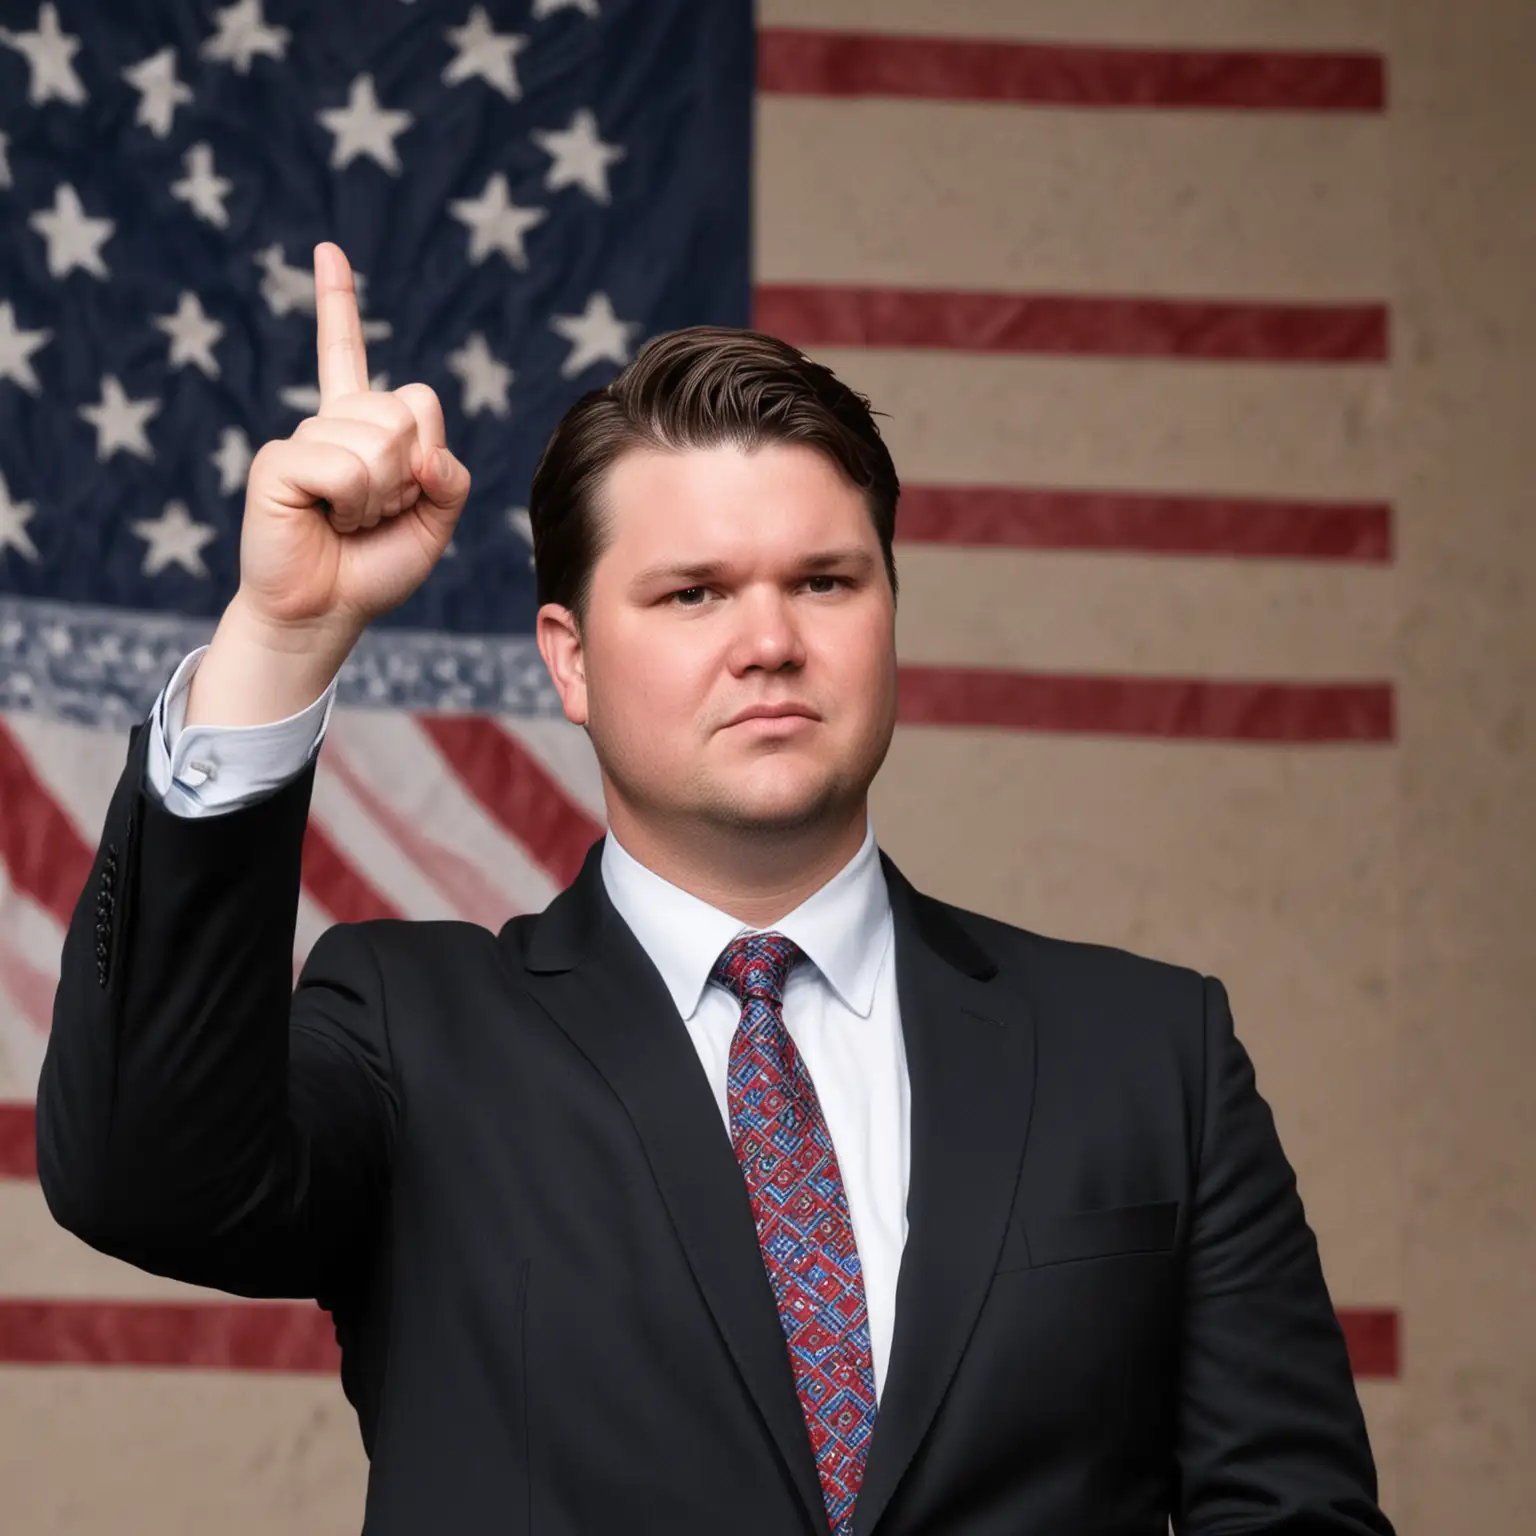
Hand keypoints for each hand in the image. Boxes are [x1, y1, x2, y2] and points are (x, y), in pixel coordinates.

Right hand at [235, 241, 470, 637]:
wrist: (324, 613)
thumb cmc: (374, 567)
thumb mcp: (435, 523)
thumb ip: (452, 479)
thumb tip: (427, 450)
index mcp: (361, 428)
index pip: (351, 353)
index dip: (337, 305)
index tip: (325, 250)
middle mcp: (329, 423)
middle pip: (407, 410)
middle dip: (412, 474)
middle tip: (378, 511)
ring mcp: (304, 438)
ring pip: (383, 442)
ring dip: (382, 497)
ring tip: (350, 520)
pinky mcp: (279, 462)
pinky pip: (345, 468)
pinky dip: (352, 504)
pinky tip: (326, 519)